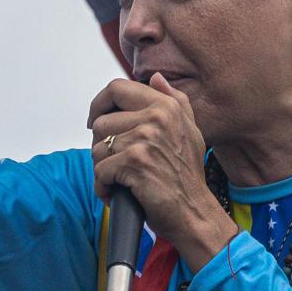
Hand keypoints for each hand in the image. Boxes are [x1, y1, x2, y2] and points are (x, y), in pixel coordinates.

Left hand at [88, 73, 236, 269]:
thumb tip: (156, 78)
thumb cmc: (188, 176)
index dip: (99, 104)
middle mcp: (156, 117)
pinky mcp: (135, 162)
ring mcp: (145, 139)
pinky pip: (100, 171)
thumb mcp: (190, 131)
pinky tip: (118, 193)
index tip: (97, 122)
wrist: (195, 212)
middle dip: (101, 146)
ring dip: (103, 169)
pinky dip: (103, 187)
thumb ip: (175, 100)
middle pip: (100, 122)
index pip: (116, 88)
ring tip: (120, 181)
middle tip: (115, 163)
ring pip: (97, 148)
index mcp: (166, 105)